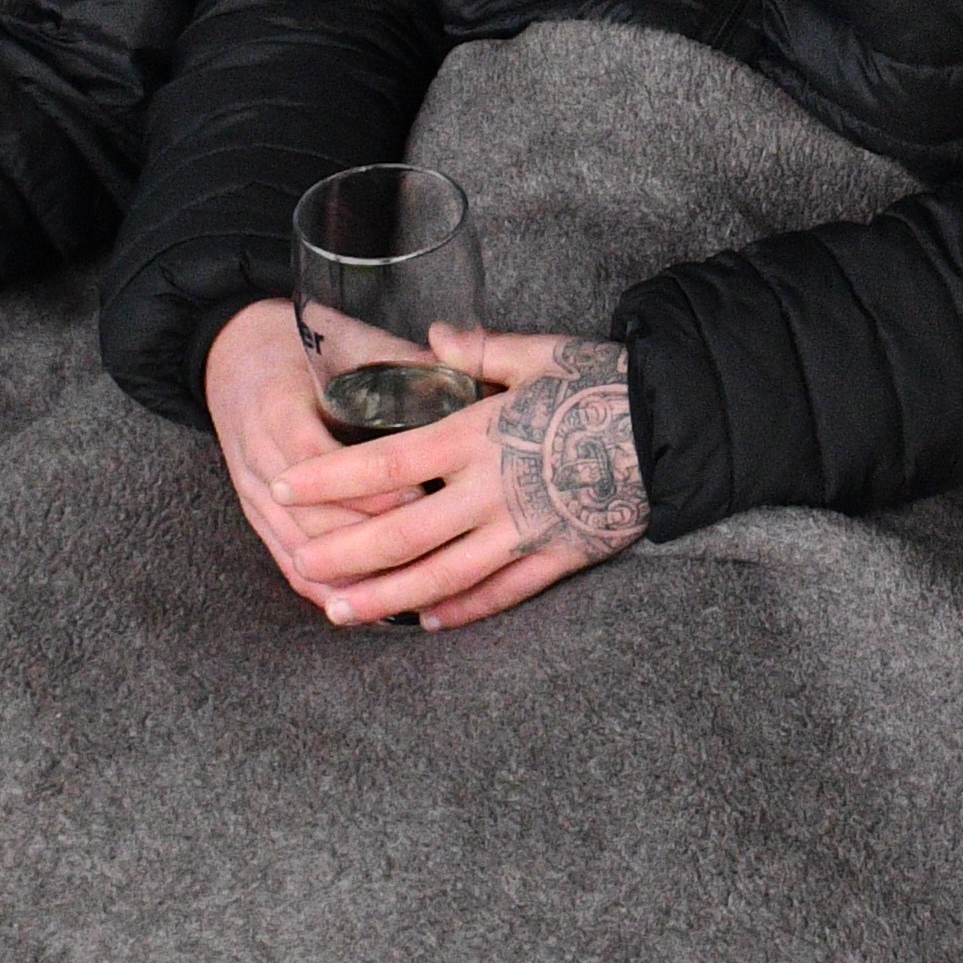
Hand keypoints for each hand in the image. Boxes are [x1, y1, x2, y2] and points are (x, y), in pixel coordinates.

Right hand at [204, 296, 418, 610]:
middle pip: (310, 516)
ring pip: (297, 546)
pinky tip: (360, 605)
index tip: (424, 501)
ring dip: (348, 576)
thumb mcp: (347, 338)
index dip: (371, 488)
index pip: (319, 458)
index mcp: (278, 403)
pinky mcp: (251, 510)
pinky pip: (282, 557)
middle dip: (369, 544)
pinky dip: (320, 586)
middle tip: (430, 557)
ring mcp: (250, 488)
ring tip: (405, 594)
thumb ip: (401, 362)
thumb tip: (471, 381)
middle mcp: (256, 454)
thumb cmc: (298, 340)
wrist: (230, 350)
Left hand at [272, 330, 646, 629]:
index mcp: (480, 434)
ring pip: (441, 576)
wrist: (678, 429)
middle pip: (402, 533)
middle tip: (299, 567)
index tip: (284, 488)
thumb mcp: (542, 352)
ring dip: (385, 598)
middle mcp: (493, 490)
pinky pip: (500, 594)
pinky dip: (461, 611)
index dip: (330, 480)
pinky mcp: (557, 557)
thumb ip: (480, 351)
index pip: (387, 463)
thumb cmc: (606, 384)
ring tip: (340, 612)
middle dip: (343, 554)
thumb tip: (432, 340)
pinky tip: (426, 622)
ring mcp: (524, 531)